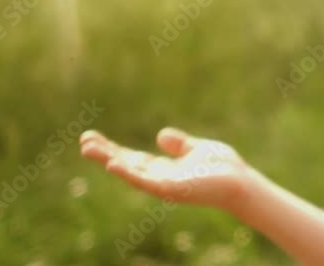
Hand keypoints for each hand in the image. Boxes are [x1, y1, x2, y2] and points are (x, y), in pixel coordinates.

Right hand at [80, 127, 258, 211]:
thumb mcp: (197, 149)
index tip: (93, 137)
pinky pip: (146, 181)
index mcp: (165, 168)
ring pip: (130, 172)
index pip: (133, 158)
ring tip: (89, 149)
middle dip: (104, 153)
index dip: (113, 149)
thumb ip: (179, 144)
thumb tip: (159, 135)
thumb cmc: (223, 168)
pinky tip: (114, 163)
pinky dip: (129, 173)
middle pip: (126, 164)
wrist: (241, 183)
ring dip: (109, 160)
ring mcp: (164, 185)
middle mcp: (160, 178)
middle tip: (82, 140)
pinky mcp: (172, 189)